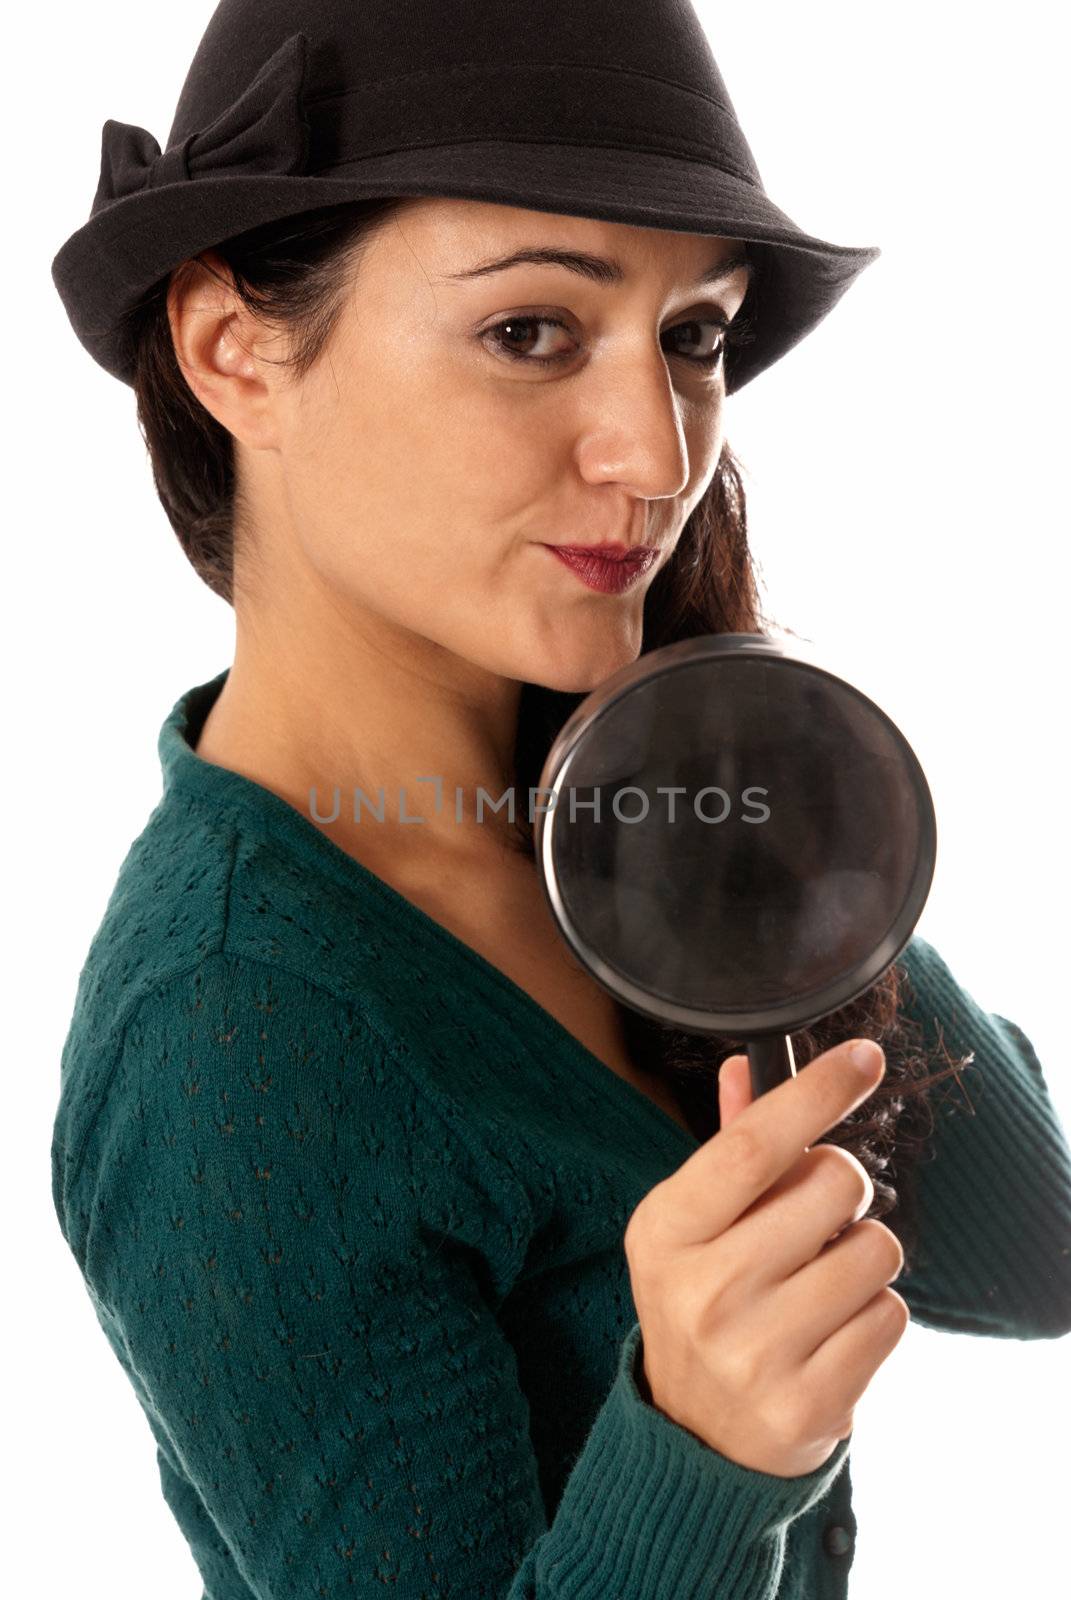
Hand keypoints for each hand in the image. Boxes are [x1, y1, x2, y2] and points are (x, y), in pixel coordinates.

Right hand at [624, 1040, 908, 1477]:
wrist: (695, 1436)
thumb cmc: (705, 1302)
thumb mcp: (694, 1225)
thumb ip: (730, 1146)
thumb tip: (747, 1064)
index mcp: (667, 1229)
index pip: (753, 1143)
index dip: (815, 1092)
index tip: (864, 1057)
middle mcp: (705, 1288)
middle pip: (834, 1183)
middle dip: (847, 1184)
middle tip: (820, 1215)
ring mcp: (755, 1351)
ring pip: (876, 1249)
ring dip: (864, 1254)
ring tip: (823, 1280)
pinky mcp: (807, 1401)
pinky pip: (890, 1315)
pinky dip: (875, 1313)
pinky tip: (832, 1331)